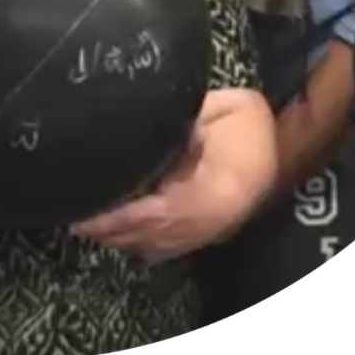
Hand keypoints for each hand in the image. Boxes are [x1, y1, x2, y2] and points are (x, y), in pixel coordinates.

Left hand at [70, 89, 267, 261]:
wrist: (279, 141)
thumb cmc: (248, 122)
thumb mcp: (219, 107)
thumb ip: (182, 120)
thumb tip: (141, 122)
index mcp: (215, 191)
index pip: (161, 212)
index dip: (124, 218)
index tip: (90, 214)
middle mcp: (212, 222)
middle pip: (152, 237)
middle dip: (113, 231)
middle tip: (75, 218)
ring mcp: (210, 232)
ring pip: (157, 246)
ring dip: (122, 238)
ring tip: (86, 224)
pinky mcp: (206, 232)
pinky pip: (167, 246)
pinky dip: (139, 241)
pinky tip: (115, 232)